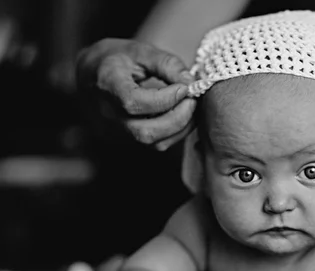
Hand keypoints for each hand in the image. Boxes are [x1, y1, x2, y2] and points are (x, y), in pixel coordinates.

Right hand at [76, 38, 195, 149]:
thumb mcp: (140, 50)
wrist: (89, 75)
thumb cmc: (116, 59)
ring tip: (189, 106)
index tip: (184, 87)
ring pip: (153, 143)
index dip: (165, 99)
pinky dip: (174, 133)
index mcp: (106, 84)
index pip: (133, 102)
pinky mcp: (124, 140)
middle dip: (178, 118)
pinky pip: (154, 144)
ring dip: (180, 128)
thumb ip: (166, 63)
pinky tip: (181, 115)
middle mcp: (106, 114)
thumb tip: (190, 82)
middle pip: (145, 132)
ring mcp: (114, 131)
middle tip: (193, 100)